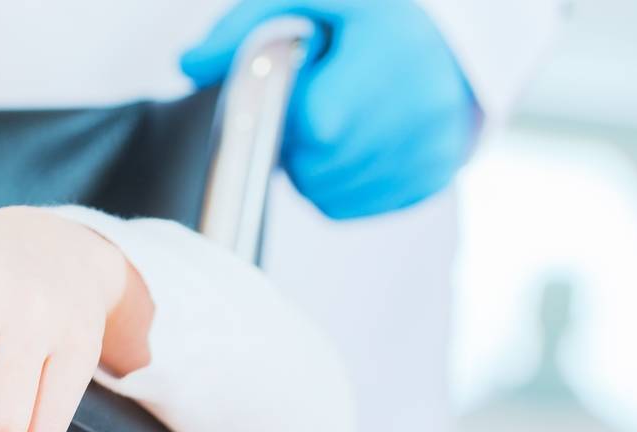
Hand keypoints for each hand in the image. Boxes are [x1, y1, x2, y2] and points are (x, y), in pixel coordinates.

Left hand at [182, 0, 478, 219]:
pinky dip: (333, 184)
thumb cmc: (370, 17)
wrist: (449, 41)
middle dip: (299, 142)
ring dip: (310, 166)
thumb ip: (244, 28)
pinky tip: (348, 144)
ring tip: (334, 119)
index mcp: (394, 57)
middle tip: (316, 103)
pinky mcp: (429, 182)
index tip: (305, 84)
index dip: (296, 111)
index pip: (318, 123)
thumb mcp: (309, 0)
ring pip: (326, 193)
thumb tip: (186, 66)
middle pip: (317, 167)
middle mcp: (423, 112)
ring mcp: (430, 154)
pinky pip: (349, 206)